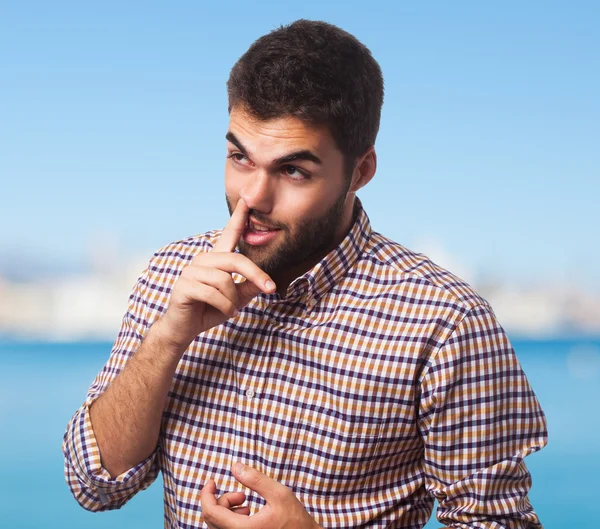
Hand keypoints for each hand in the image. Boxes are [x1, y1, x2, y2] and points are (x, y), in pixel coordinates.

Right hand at [157, 199, 275, 353]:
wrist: (184, 329)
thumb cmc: (209, 310)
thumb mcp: (236, 299)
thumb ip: (249, 287)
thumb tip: (268, 282)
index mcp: (216, 259)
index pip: (229, 234)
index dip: (238, 217)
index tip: (246, 199)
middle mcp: (203, 260)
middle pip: (236, 260)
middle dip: (256, 275)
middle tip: (270, 289)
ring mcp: (191, 271)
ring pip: (225, 280)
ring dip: (233, 299)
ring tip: (232, 309)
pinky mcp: (184, 285)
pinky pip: (213, 293)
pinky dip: (225, 306)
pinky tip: (225, 312)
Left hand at [201, 463, 321, 528]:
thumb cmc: (295, 520)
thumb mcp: (278, 494)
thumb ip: (255, 479)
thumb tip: (235, 466)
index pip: (211, 513)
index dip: (206, 494)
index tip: (212, 481)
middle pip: (213, 519)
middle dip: (222, 500)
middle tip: (242, 494)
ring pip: (219, 525)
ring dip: (226, 509)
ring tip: (246, 502)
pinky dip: (231, 518)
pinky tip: (248, 512)